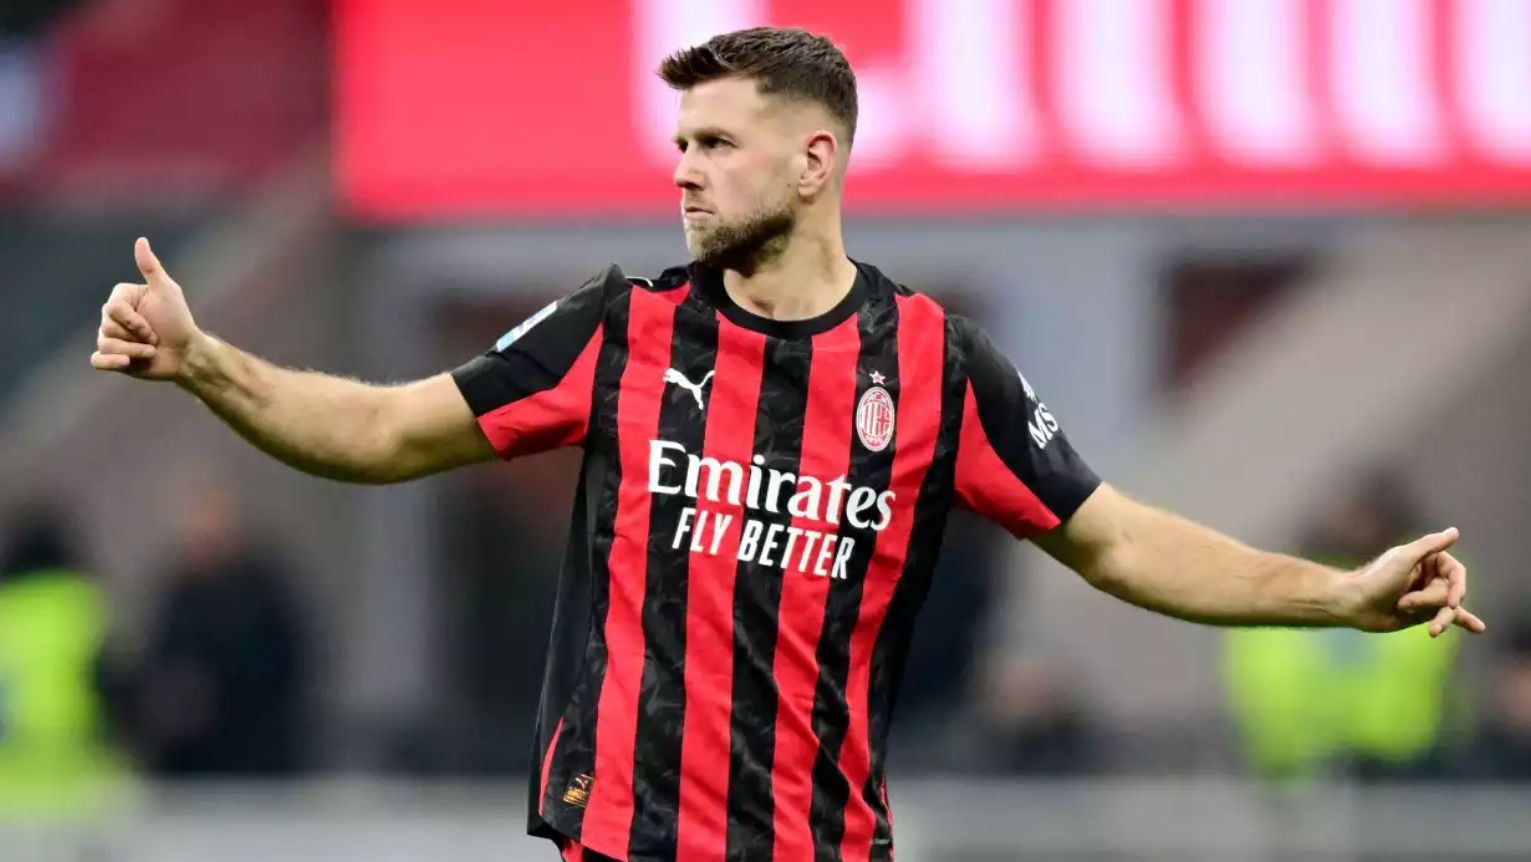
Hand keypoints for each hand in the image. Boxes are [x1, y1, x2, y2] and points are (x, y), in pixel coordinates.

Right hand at [90, 238, 202, 380]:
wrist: (185, 353)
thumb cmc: (179, 321)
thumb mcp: (167, 292)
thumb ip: (151, 268)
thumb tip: (140, 240)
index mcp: (121, 298)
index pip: (112, 309)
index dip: (134, 321)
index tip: (154, 325)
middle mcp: (111, 316)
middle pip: (107, 327)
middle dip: (136, 336)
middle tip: (154, 338)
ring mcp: (110, 336)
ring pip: (105, 344)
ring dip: (133, 351)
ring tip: (150, 351)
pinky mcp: (111, 357)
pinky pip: (97, 360)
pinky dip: (110, 362)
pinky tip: (126, 364)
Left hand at [1337, 527, 1486, 636]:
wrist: (1354, 605)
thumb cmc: (1375, 579)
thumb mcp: (1403, 559)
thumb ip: (1429, 545)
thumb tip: (1454, 532)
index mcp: (1427, 559)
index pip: (1456, 572)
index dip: (1458, 587)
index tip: (1453, 601)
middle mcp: (1430, 576)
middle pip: (1450, 593)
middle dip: (1429, 601)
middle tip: (1404, 603)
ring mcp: (1428, 595)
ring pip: (1450, 608)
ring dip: (1438, 618)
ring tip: (1431, 630)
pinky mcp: (1424, 612)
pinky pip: (1448, 616)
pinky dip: (1463, 621)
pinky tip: (1478, 627)